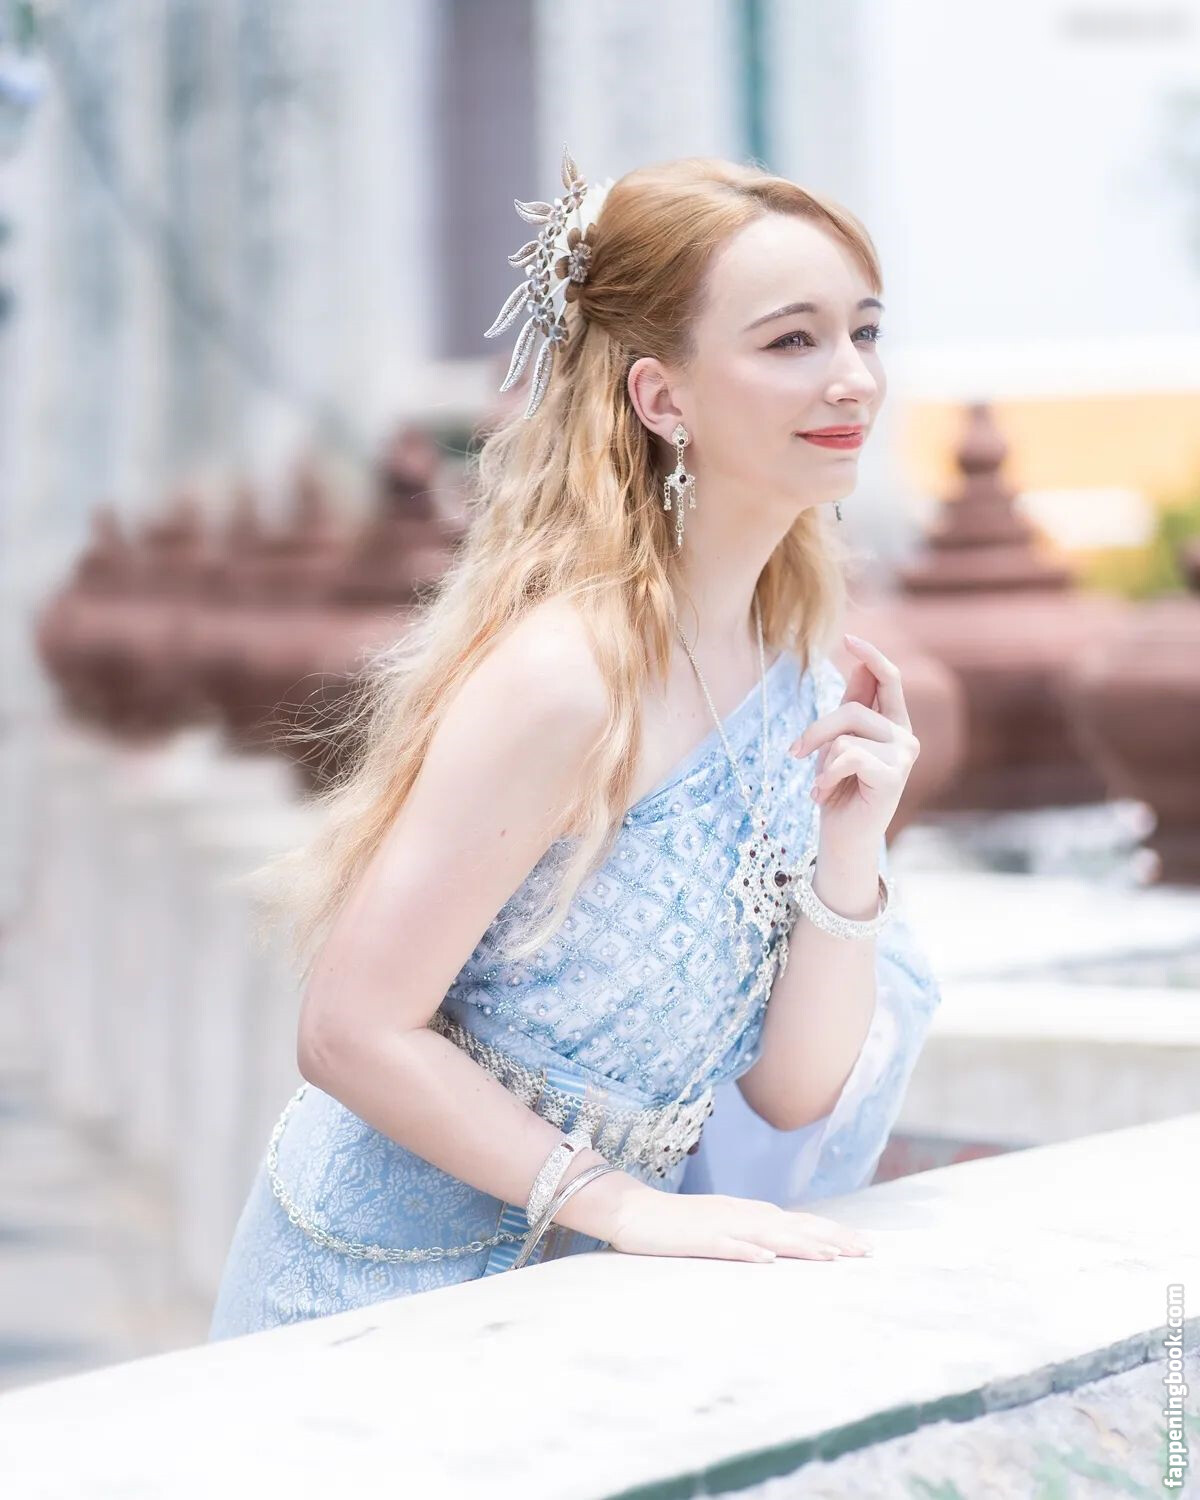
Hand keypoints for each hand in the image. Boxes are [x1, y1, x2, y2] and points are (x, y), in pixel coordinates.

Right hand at [607, 1188, 872, 1262]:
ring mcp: (718, 1225)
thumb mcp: (719, 1226)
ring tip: (830, 1256)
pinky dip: (746, 1251)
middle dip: (831, 1238)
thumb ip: (748, 1233)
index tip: (864, 1246)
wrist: (630, 1209)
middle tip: (866, 1251)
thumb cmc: (676, 1223)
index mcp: (747, 1212)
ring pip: (767, 1234)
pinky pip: (724, 1245)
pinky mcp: (695, 1238)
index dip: (832, 1232)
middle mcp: (740, 1214)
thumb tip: (780, 1248)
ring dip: (799, 1244)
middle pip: (793, 1225)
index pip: (799, 1222)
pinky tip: (766, 1260)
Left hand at [789, 633, 919, 860]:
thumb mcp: (840, 742)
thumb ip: (852, 706)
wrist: (843, 839)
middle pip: (852, 709)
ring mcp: (903, 756)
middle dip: (816, 731)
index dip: (869, 656)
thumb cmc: (839, 790)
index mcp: (893, 723)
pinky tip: (821, 795)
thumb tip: (860, 663)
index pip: (888, 678)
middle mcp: (905, 736)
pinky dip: (825, 776)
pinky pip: (848, 756)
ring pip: (846, 734)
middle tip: (796, 755)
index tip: (848, 637)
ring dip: (821, 761)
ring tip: (821, 785)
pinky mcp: (893, 776)